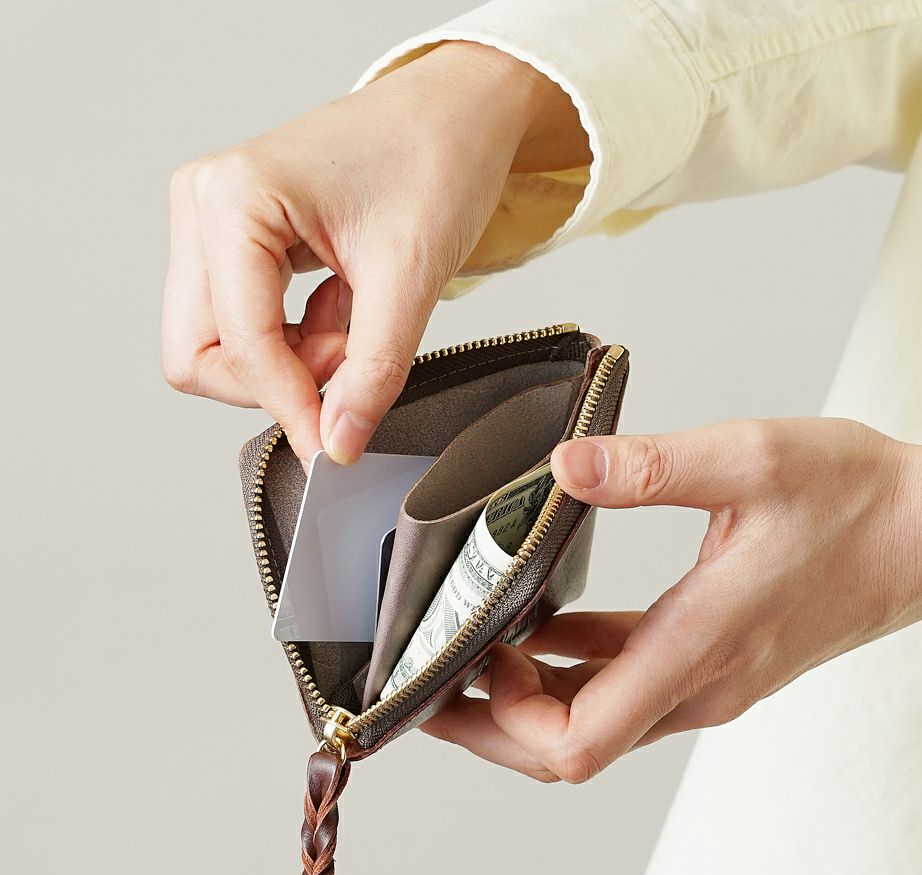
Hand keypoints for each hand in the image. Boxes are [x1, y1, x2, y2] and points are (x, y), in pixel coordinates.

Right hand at [162, 41, 588, 460]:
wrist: (456, 115)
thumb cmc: (435, 158)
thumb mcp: (409, 276)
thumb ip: (371, 370)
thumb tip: (337, 441)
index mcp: (234, 198)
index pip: (238, 341)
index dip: (288, 405)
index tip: (333, 446)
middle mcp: (206, 203)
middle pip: (198, 351)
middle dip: (275, 381)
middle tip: (346, 368)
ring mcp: (215, 221)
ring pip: (216, 344)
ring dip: (287, 363)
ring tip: (353, 331)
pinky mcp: (238, 238)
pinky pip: (243, 323)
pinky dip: (293, 341)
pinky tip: (342, 313)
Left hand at [421, 418, 921, 782]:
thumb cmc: (859, 502)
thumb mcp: (751, 460)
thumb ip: (651, 466)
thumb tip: (565, 467)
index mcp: (699, 647)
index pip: (579, 740)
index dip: (507, 720)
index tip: (471, 663)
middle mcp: (698, 683)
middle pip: (571, 749)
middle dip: (492, 728)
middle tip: (435, 685)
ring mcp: (707, 677)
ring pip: (594, 723)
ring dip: (525, 703)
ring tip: (470, 657)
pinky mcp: (715, 657)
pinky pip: (624, 682)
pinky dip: (569, 669)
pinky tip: (539, 630)